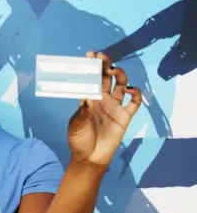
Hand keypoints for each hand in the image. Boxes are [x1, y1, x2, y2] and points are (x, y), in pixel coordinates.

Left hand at [67, 51, 141, 166]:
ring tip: (113, 71)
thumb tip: (88, 99)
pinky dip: (136, 93)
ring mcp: (114, 107)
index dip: (91, 66)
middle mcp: (102, 99)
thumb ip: (82, 113)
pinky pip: (134, 102)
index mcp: (88, 98)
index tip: (90, 54)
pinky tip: (131, 89)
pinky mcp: (125, 116)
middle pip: (106, 77)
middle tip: (102, 58)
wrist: (90, 158)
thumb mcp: (76, 126)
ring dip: (119, 74)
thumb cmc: (79, 140)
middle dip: (105, 65)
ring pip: (121, 84)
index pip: (90, 78)